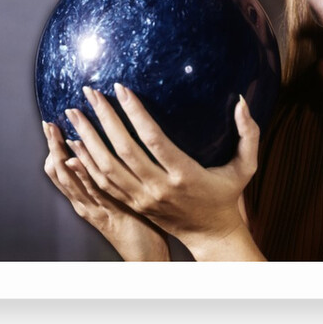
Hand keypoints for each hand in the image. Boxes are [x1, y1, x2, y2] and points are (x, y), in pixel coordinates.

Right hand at [42, 119, 169, 260]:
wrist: (147, 256)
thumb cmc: (140, 225)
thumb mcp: (122, 195)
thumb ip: (116, 175)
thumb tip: (116, 148)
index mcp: (87, 198)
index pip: (63, 170)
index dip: (55, 149)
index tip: (52, 126)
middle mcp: (84, 202)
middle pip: (59, 172)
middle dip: (53, 147)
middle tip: (48, 123)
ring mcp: (93, 208)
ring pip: (68, 178)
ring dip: (61, 153)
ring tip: (56, 131)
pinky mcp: (106, 213)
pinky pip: (90, 190)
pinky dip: (80, 174)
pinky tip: (75, 158)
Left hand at [65, 84, 264, 260]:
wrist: (211, 234)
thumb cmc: (227, 195)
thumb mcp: (246, 166)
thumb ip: (248, 134)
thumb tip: (241, 102)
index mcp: (184, 175)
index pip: (152, 139)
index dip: (134, 113)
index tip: (120, 88)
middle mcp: (158, 188)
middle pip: (123, 151)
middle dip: (103, 119)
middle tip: (89, 92)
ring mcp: (142, 198)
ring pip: (106, 168)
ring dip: (87, 139)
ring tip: (73, 113)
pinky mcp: (133, 204)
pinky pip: (103, 184)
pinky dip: (86, 163)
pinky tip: (75, 143)